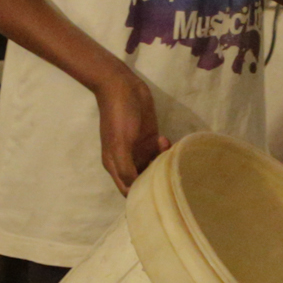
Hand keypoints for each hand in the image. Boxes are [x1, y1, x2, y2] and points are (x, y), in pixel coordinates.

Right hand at [96, 67, 167, 193]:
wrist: (123, 86)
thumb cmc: (119, 116)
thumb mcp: (119, 144)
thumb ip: (125, 168)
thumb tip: (135, 189)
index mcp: (115, 164)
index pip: (128, 189)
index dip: (140, 195)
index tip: (156, 196)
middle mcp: (128, 159)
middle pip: (143, 179)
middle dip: (156, 178)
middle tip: (167, 172)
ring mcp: (140, 148)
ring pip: (154, 166)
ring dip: (162, 163)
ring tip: (166, 151)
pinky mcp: (150, 137)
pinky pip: (160, 151)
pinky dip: (166, 150)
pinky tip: (167, 141)